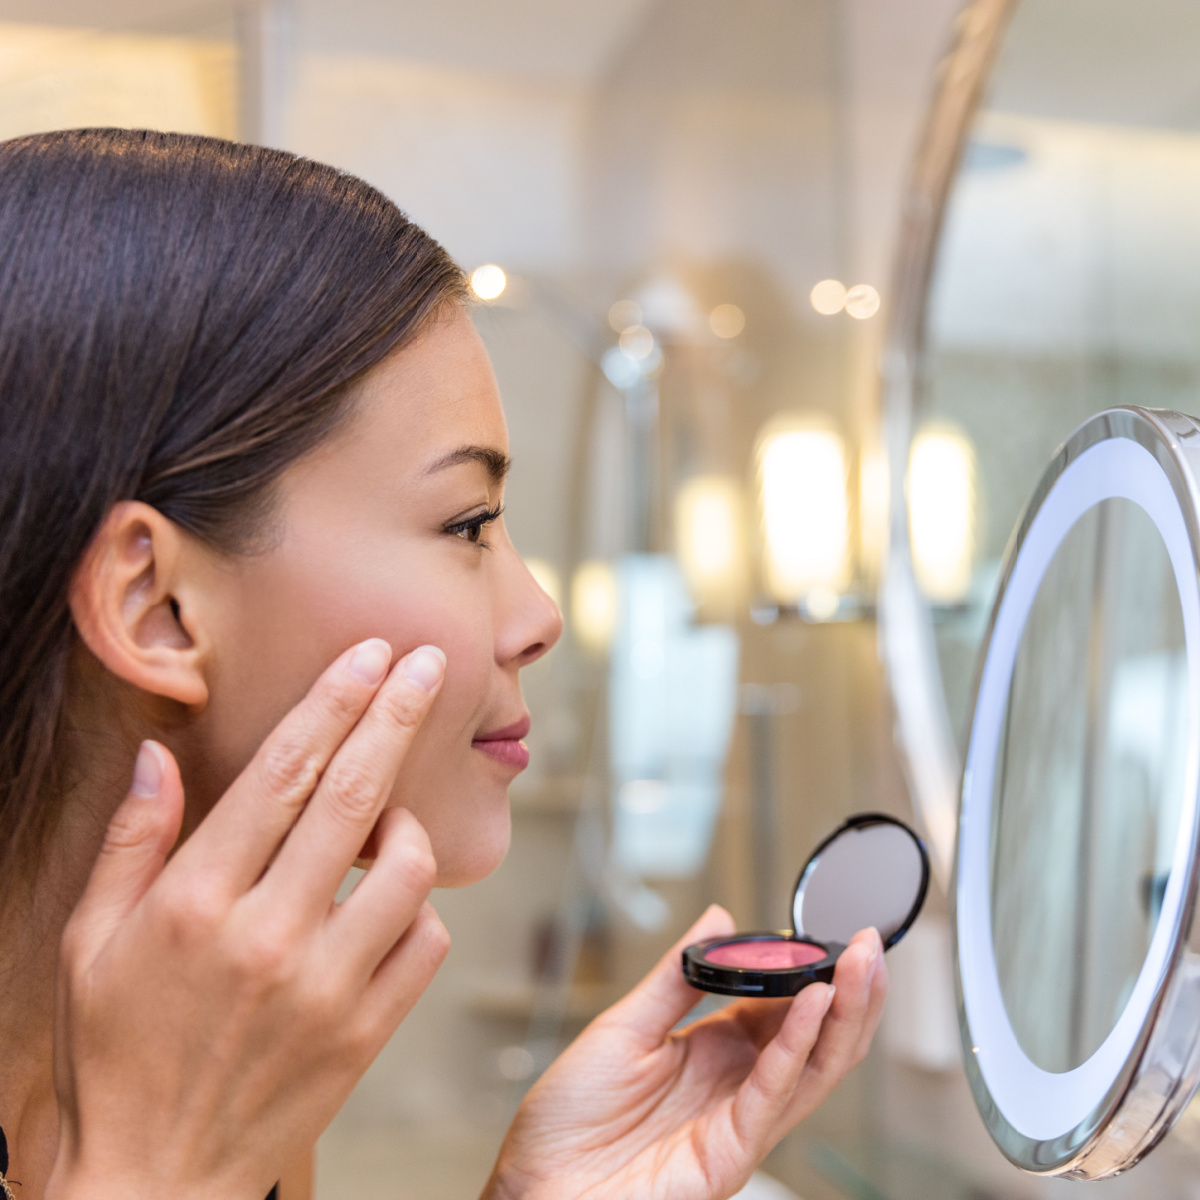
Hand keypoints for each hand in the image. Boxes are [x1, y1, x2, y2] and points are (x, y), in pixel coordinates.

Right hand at [47, 639, 450, 1199]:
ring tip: (386, 818)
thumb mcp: (87, 943)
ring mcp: (326, 986)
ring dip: (409, 822)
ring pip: (408, 866)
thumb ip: (130, 841)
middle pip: (353, 797)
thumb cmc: (113, 1055)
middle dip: (398, 715)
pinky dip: (420, 906)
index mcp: (195, 903)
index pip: (282, 774)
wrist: (151, 1182)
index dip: (333, 702)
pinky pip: (426, 941)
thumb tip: (158, 753)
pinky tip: (389, 901)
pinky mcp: (366, 1031)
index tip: (371, 655)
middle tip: (430, 664)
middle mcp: (268, 936)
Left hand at [484, 906, 885, 1199]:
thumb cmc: (568, 1119)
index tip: (828, 935)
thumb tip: (719, 921)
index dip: (809, 973)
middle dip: (850, 991)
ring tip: (862, 963)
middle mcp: (734, 1087)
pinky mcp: (730, 1153)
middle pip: (814, 1039)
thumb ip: (679, 977)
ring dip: (843, 1014)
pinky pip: (773, 1095)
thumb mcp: (623, 1026)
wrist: (534, 1185)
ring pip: (813, 1067)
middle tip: (869, 943)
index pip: (781, 1008)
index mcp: (713, 1053)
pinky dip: (798, 1047)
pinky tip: (814, 1006)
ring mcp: (738, 1122)